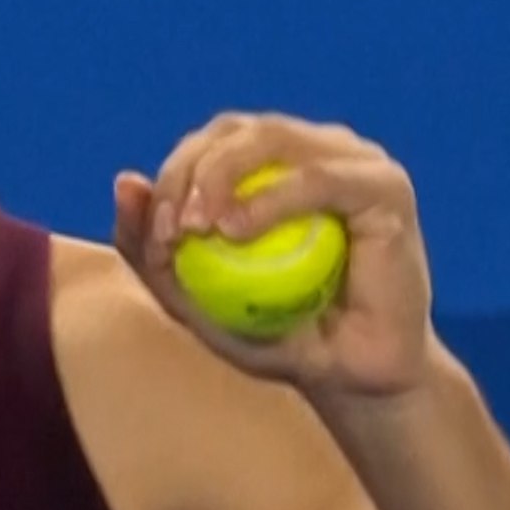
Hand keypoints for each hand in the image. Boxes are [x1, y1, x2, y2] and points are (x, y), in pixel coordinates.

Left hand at [112, 112, 435, 399]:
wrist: (351, 378)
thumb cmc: (275, 336)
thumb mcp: (193, 300)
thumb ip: (150, 246)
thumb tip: (124, 180)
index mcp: (274, 161)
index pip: (210, 142)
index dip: (173, 174)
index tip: (155, 233)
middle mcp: (315, 147)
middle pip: (234, 131)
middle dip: (188, 171)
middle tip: (172, 229)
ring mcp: (353, 161)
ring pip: (271, 138)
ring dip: (221, 175)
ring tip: (200, 227)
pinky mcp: (386, 187)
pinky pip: (318, 179)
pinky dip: (270, 199)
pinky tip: (237, 229)